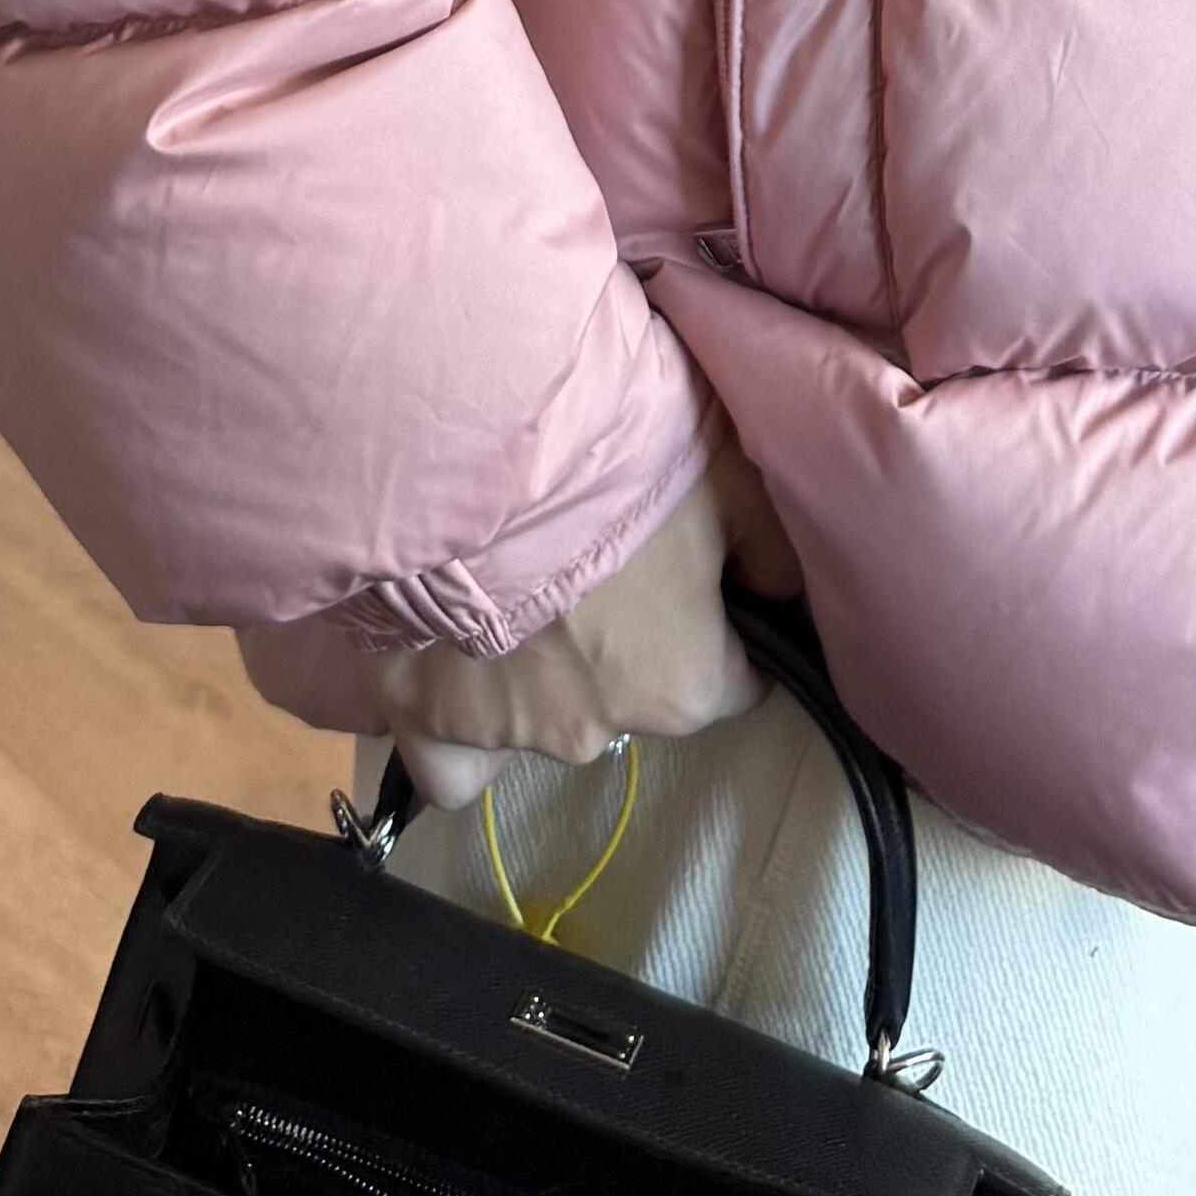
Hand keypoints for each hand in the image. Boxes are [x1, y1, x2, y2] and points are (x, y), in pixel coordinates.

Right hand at [353, 426, 787, 810]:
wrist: (461, 434)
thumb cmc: (611, 448)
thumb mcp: (729, 469)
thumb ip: (767, 548)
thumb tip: (781, 593)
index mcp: (682, 686)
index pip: (734, 681)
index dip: (719, 620)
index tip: (692, 569)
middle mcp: (596, 731)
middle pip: (634, 695)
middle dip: (626, 639)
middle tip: (593, 548)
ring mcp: (499, 732)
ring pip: (543, 721)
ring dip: (540, 669)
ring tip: (513, 578)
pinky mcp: (415, 715)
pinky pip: (451, 760)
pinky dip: (460, 725)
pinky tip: (455, 661)